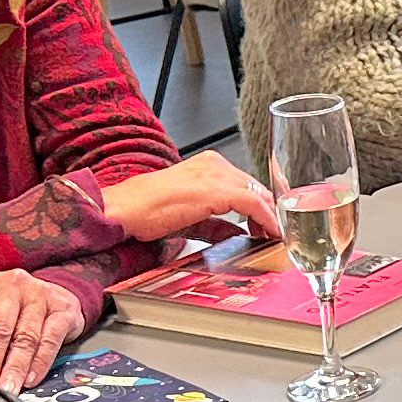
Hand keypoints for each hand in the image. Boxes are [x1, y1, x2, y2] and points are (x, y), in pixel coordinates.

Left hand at [0, 269, 88, 391]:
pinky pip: (50, 339)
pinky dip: (40, 363)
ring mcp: (40, 295)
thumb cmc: (15, 311)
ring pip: (25, 337)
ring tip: (7, 389)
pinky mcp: (63, 309)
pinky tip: (30, 379)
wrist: (57, 297)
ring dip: (15, 368)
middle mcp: (12, 285)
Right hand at [100, 155, 283, 244]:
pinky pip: (253, 204)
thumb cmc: (146, 211)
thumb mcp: (191, 216)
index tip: (270, 227)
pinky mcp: (217, 189)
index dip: (263, 208)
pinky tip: (270, 234)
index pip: (247, 184)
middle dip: (271, 213)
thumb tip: (237, 232)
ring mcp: (216, 174)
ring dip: (271, 218)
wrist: (125, 209)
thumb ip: (217, 223)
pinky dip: (266, 221)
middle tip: (277, 235)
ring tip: (276, 238)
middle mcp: (215, 164)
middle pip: (257, 188)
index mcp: (208, 165)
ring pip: (259, 194)